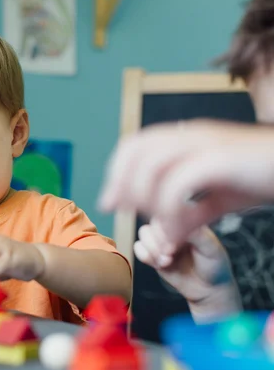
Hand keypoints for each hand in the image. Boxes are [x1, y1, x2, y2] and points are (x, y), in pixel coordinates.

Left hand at [99, 120, 273, 242]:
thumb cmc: (263, 178)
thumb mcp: (220, 198)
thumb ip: (192, 213)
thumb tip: (167, 234)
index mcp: (185, 137)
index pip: (135, 145)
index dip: (117, 172)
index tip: (112, 201)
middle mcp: (189, 134)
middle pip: (135, 149)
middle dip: (119, 181)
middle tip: (115, 209)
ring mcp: (205, 143)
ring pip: (152, 163)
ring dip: (143, 194)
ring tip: (150, 220)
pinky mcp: (221, 158)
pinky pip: (179, 182)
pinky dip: (170, 207)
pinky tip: (175, 227)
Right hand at [135, 220, 240, 319]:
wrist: (208, 289)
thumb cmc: (214, 265)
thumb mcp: (211, 248)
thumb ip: (197, 235)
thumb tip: (178, 225)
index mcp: (187, 220)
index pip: (168, 213)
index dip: (167, 228)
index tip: (175, 244)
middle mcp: (172, 228)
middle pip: (153, 223)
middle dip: (159, 241)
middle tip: (171, 254)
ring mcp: (161, 240)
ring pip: (144, 234)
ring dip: (152, 249)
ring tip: (166, 262)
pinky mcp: (153, 253)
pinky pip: (138, 248)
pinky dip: (145, 255)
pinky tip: (159, 264)